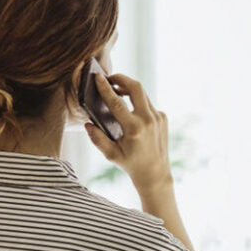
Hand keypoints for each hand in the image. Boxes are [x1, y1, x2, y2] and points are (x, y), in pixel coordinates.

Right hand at [85, 73, 172, 193]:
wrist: (155, 172)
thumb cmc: (130, 164)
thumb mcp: (110, 154)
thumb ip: (97, 139)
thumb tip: (88, 124)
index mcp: (134, 129)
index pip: (117, 102)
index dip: (106, 88)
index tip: (98, 77)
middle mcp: (148, 120)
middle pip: (136, 87)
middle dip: (122, 78)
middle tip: (110, 77)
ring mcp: (158, 117)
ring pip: (142, 94)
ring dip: (128, 89)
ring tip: (116, 90)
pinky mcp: (162, 117)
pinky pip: (147, 104)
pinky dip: (136, 102)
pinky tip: (128, 109)